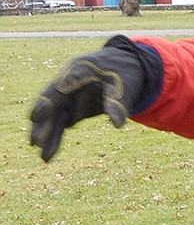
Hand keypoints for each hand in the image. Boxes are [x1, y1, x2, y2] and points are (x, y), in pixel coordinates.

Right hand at [29, 42, 147, 161]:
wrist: (125, 66)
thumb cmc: (125, 71)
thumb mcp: (126, 84)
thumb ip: (118, 102)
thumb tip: (117, 125)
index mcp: (79, 70)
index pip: (60, 86)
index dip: (48, 101)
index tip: (36, 116)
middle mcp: (67, 85)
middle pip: (51, 105)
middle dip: (42, 124)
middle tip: (35, 142)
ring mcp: (67, 98)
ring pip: (53, 118)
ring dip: (48, 137)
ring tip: (44, 158)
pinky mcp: (72, 109)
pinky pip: (60, 125)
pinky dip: (55, 139)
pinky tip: (48, 156)